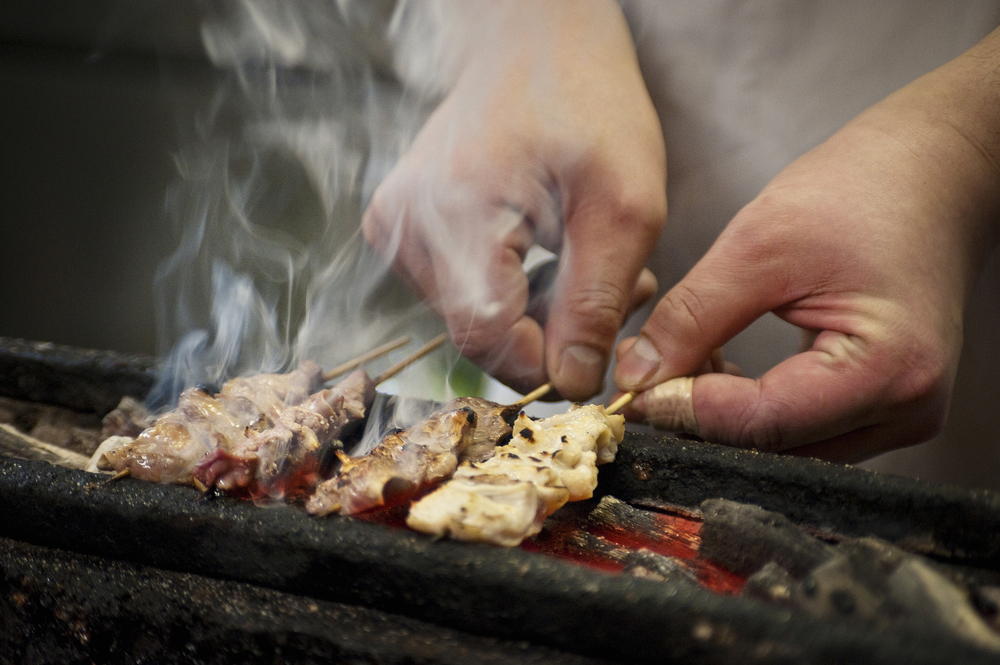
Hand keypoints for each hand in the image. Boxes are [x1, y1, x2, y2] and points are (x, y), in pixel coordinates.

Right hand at [362, 0, 665, 398]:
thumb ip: (597, 302)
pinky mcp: (401, 231)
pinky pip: (460, 293)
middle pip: (479, 334)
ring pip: (473, 319)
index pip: (487, 338)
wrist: (533, 46)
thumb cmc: (586, 105)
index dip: (549, 362)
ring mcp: (394, 229)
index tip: (604, 348)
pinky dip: (513, 291)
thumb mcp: (623, 205)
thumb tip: (576, 383)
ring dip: (538, 314)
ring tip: (587, 263)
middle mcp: (405, 227)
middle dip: (553, 334)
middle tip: (620, 292)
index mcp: (453, 213)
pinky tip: (550, 254)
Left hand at [615, 27, 999, 461]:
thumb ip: (693, 317)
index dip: (688, 409)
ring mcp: (898, 412)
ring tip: (685, 358)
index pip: (765, 421)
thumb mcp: (758, 245)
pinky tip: (719, 365)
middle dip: (701, 415)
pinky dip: (751, 407)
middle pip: (775, 444)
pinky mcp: (880, 403)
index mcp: (886, 368)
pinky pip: (802, 428)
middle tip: (647, 374)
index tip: (634, 388)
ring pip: (784, 444)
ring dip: (723, 415)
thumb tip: (637, 377)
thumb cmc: (863, 191)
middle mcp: (904, 409)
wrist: (929, 173)